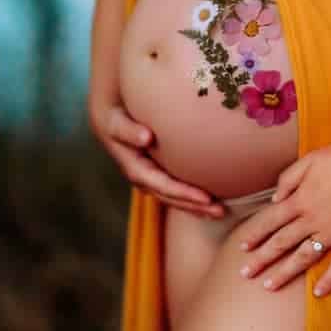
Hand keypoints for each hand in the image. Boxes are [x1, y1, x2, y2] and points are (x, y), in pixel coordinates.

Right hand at [88, 97, 223, 218]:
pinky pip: (177, 191)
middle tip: (220, 211)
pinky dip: (192, 198)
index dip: (183, 193)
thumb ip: (128, 131)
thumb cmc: (115, 118)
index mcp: (135, 170)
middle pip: (171, 198)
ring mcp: (151, 180)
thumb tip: (146, 138)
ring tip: (220, 212)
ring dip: (196, 207)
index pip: (162, 186)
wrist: (110, 120)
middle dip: (195, 206)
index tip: (205, 198)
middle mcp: (144, 180)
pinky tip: (211, 202)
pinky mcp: (158, 176)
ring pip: (175, 199)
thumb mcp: (116, 122)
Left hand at [237, 138, 330, 296]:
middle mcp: (312, 219)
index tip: (242, 247)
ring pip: (304, 257)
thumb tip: (274, 199)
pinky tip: (318, 293)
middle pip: (282, 242)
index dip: (255, 234)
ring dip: (285, 273)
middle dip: (261, 259)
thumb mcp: (309, 160)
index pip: (270, 221)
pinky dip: (329, 279)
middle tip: (245, 274)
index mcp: (300, 200)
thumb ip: (288, 178)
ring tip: (269, 286)